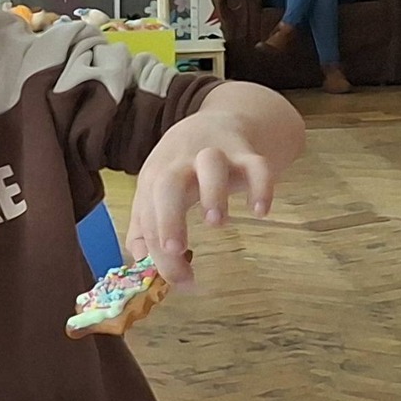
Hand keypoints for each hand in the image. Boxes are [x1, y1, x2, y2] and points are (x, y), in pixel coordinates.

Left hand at [127, 114, 277, 285]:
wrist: (220, 119)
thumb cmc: (183, 165)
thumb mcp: (156, 188)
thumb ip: (145, 225)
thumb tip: (140, 260)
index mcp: (154, 177)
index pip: (149, 214)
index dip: (158, 250)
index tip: (178, 281)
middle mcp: (180, 162)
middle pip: (167, 183)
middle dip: (168, 216)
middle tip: (176, 249)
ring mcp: (214, 153)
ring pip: (211, 165)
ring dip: (212, 193)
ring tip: (217, 223)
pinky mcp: (246, 151)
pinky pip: (256, 164)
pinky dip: (260, 186)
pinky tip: (260, 211)